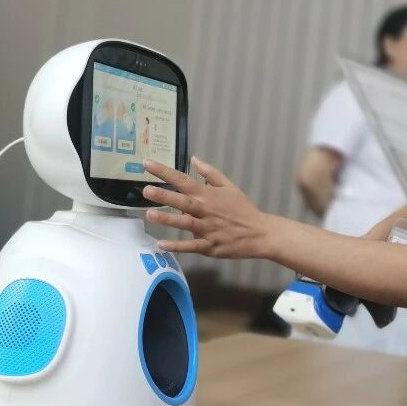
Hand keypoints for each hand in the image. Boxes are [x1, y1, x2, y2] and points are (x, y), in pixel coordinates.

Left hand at [143, 157, 274, 258]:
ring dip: (168, 219)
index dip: (165, 172)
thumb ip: (210, 172)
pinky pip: (192, 246)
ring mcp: (208, 229)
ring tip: (150, 214)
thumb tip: (193, 159)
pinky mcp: (210, 246)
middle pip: (183, 201)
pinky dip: (178, 246)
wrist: (260, 233)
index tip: (148, 164)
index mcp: (209, 195)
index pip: (184, 180)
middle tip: (146, 190)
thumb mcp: (229, 186)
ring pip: (185, 223)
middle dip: (164, 195)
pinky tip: (162, 244)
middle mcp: (206, 210)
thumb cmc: (243, 209)